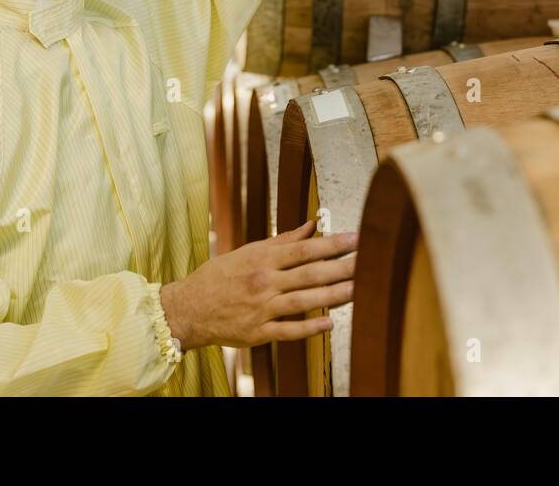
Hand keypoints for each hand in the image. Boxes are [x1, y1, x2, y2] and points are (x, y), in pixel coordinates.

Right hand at [159, 217, 356, 348]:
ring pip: (304, 300)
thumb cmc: (220, 276)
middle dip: (342, 267)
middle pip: (310, 273)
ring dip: (333, 295)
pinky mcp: (258, 331)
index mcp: (263, 258)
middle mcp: (265, 281)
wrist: (189, 307)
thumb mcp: (248, 251)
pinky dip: (309, 328)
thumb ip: (282, 241)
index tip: (357, 239)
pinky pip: (288, 330)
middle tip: (369, 262)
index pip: (306, 249)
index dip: (334, 244)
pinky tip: (330, 323)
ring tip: (359, 289)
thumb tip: (312, 226)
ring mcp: (262, 308)